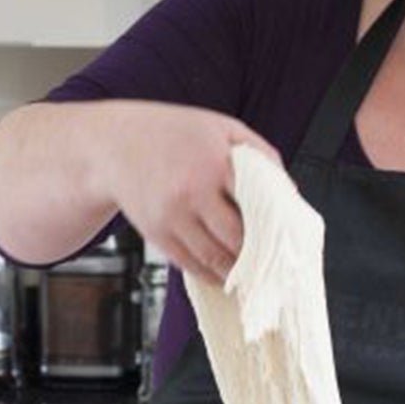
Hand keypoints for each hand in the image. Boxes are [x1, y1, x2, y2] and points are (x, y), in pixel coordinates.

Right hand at [91, 103, 280, 283]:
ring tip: (252, 276)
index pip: (257, 204)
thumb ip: (260, 152)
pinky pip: (188, 263)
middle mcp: (192, 190)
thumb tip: (289, 189)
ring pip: (213, 257)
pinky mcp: (156, 232)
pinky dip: (209, 274)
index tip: (289, 240)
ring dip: (235, 271)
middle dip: (258, 256)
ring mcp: (172, 215)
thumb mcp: (221, 127)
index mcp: (215, 161)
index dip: (276, 226)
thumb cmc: (172, 132)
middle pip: (236, 238)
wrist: (114, 143)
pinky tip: (222, 275)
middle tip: (275, 266)